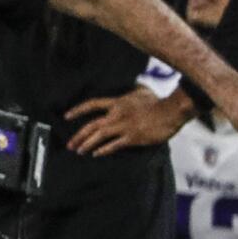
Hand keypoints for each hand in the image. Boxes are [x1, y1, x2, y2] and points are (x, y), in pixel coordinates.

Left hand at [64, 86, 193, 155]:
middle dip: (78, 135)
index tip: (66, 116)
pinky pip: (114, 145)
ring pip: (99, 136)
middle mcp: (116, 114)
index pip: (92, 105)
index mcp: (117, 103)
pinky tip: (96, 154)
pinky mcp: (132, 137)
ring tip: (79, 150)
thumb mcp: (142, 92)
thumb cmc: (158, 102)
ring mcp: (124, 126)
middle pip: (91, 125)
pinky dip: (103, 150)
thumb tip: (132, 84)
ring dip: (86, 144)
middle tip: (70, 144)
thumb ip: (132, 90)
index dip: (77, 110)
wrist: (171, 111)